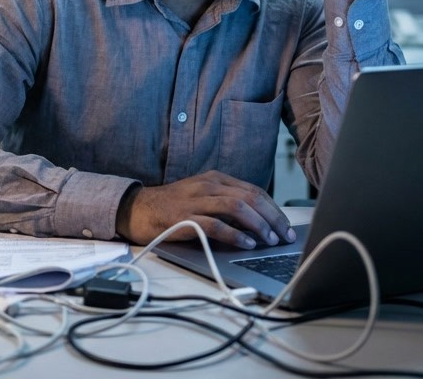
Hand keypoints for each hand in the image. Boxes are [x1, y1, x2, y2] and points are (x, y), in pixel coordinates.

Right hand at [114, 171, 296, 248]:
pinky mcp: (186, 217)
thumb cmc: (173, 207)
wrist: (138, 209)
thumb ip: (226, 204)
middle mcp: (208, 185)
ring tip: (269, 240)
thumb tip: (259, 223)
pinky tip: (246, 244)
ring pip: (237, 207)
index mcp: (215, 178)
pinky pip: (216, 224)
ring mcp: (196, 200)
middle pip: (250, 197)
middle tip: (284, 236)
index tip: (285, 226)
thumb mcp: (202, 197)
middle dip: (272, 218)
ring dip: (258, 225)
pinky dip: (235, 234)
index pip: (254, 190)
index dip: (273, 209)